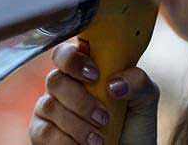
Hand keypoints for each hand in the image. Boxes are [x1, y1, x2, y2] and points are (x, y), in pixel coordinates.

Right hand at [29, 42, 158, 144]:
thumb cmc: (133, 124)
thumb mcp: (145, 99)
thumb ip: (138, 81)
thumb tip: (114, 84)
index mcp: (84, 69)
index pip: (66, 52)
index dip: (74, 60)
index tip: (95, 75)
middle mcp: (63, 85)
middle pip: (55, 79)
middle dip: (80, 101)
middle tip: (104, 117)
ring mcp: (49, 109)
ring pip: (49, 106)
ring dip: (77, 125)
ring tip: (99, 140)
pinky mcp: (41, 133)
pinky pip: (43, 133)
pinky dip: (65, 142)